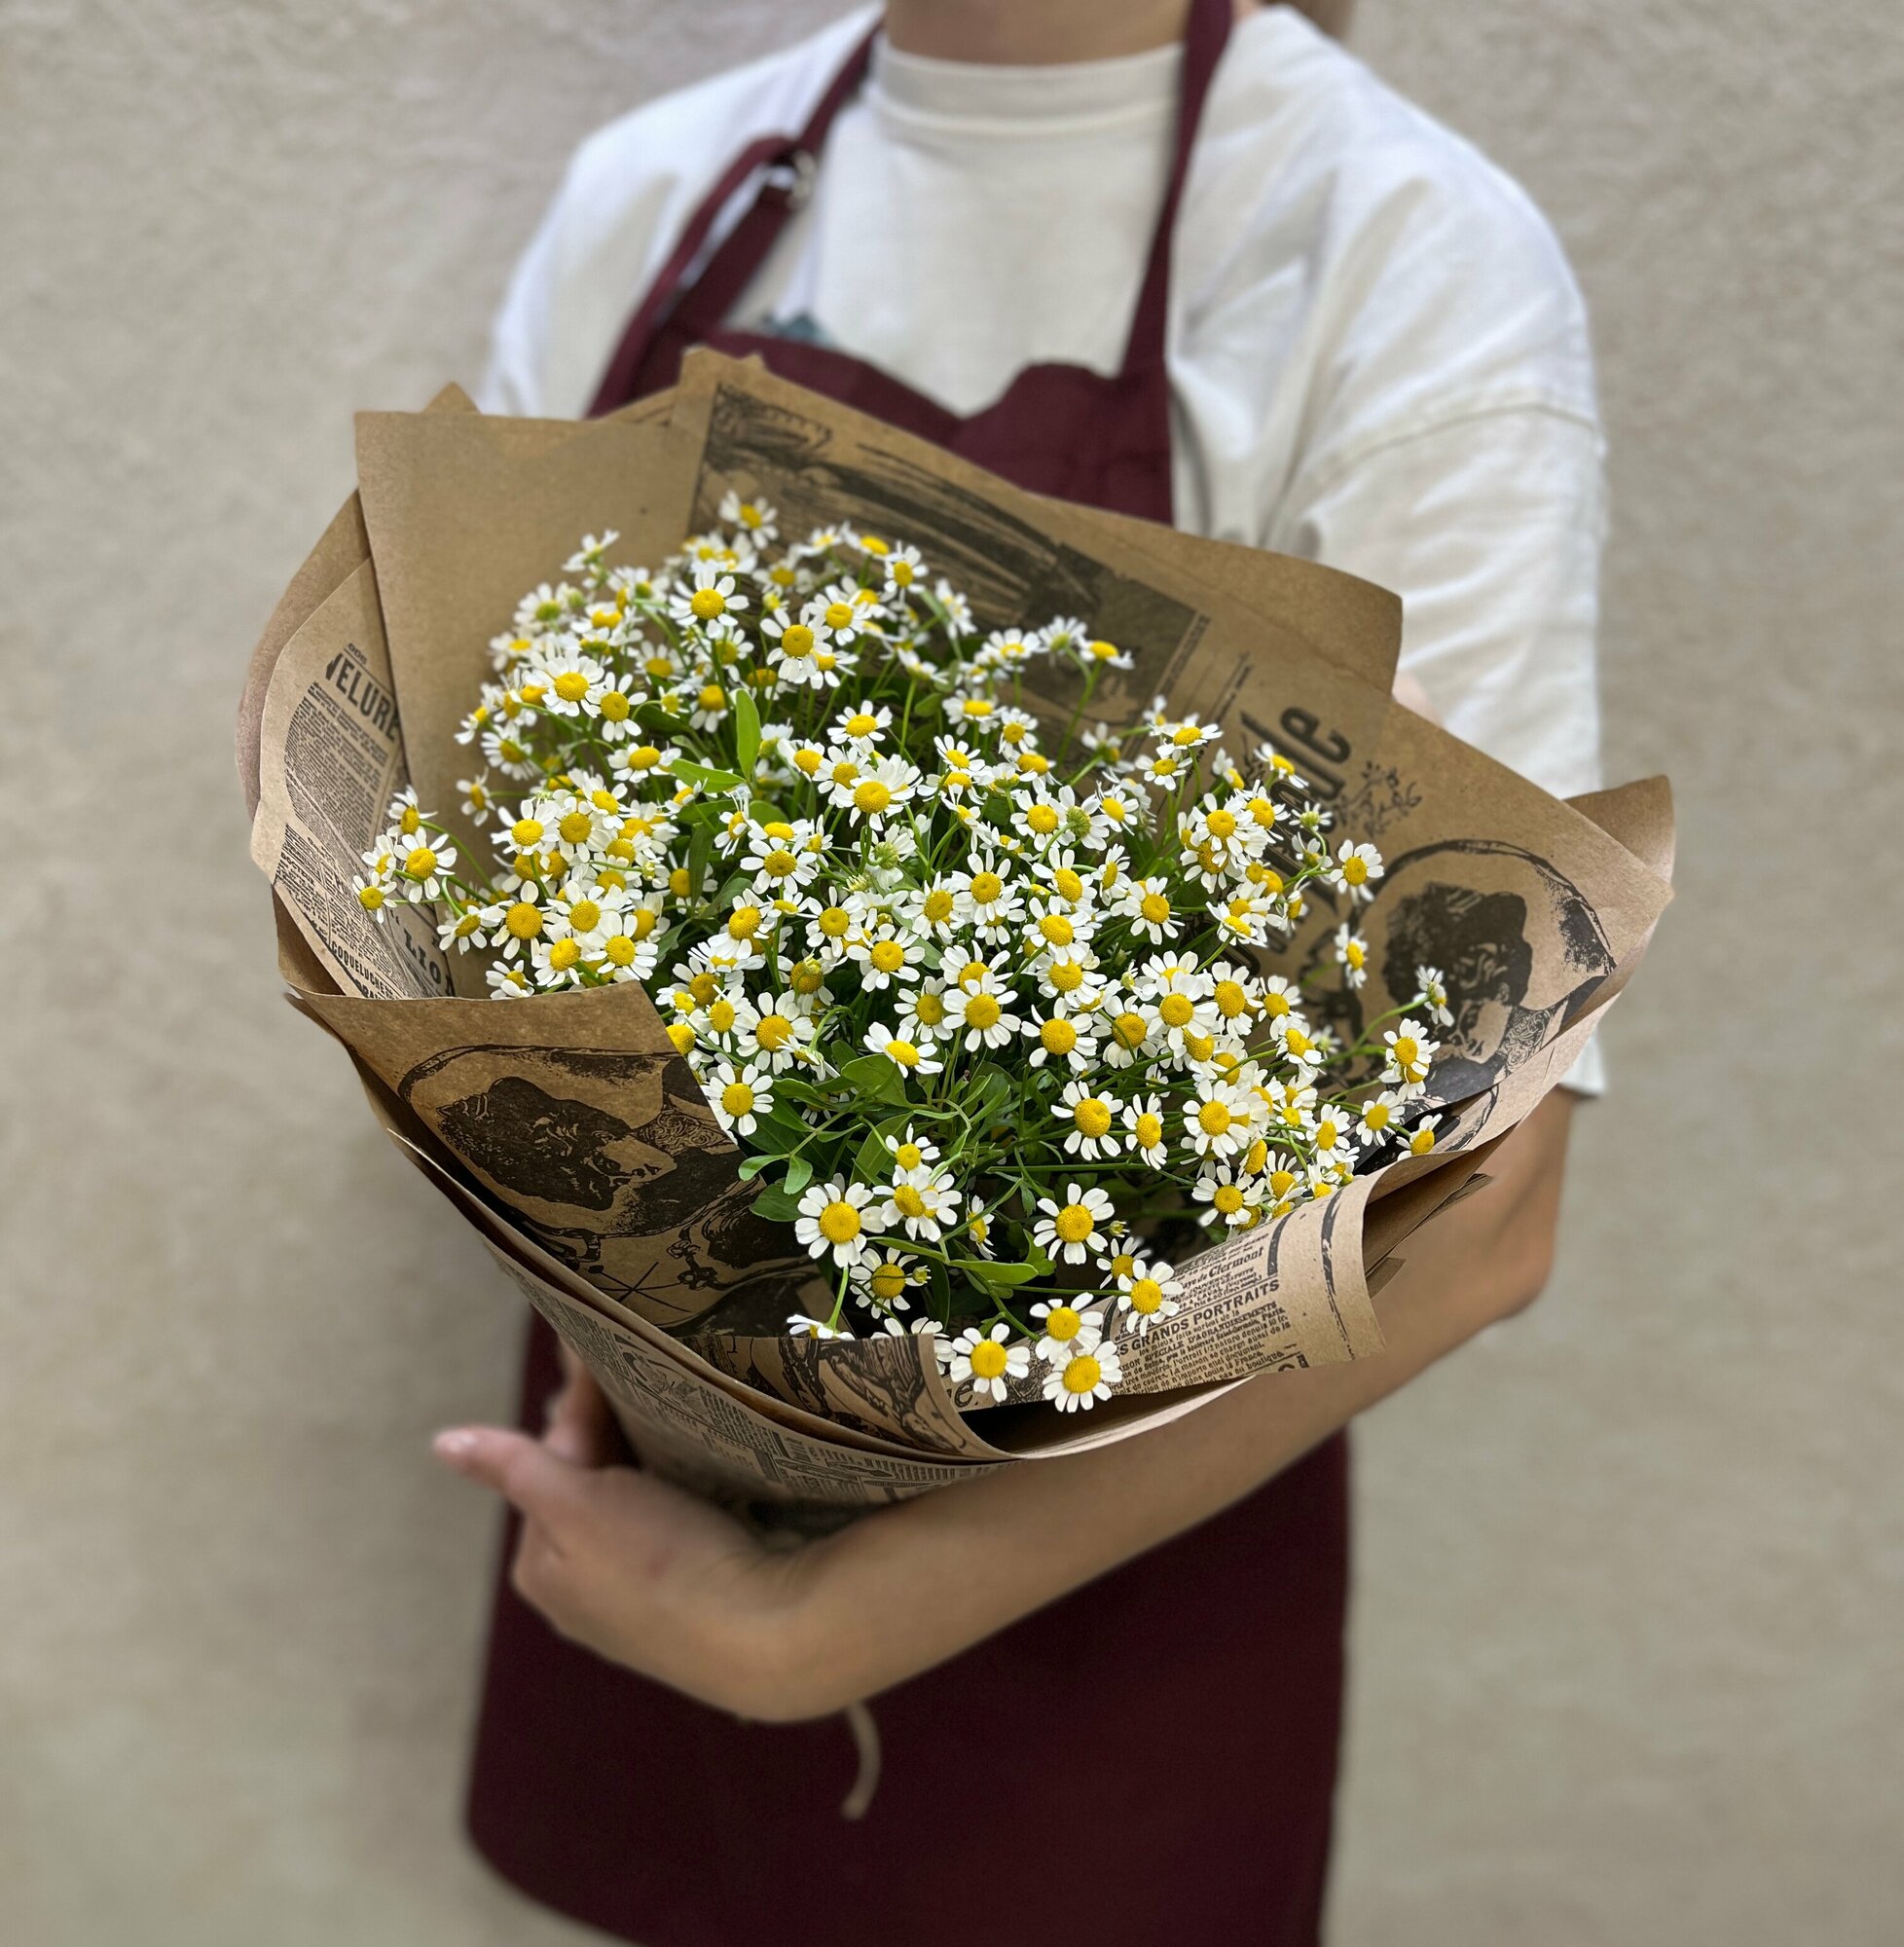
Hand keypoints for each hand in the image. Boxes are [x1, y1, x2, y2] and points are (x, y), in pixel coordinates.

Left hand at [433, 1349, 819, 1719]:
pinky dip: (677, 1489)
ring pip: (632, 1503)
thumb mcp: (578, 1504)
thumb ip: (516, 1467)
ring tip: (675, 1401)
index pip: (551, 1461)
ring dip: (646, 1456)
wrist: (767, 1634)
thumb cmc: (660, 1562)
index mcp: (541, 1566)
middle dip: (610, 1428)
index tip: (612, 1354)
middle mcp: (581, 1590)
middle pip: (588, 1483)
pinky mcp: (692, 1599)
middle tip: (650, 1370)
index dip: (583, 1405)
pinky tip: (702, 1464)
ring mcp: (638, 1599)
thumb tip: (442, 1443)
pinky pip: (671, 1526)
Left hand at [438, 1093, 1573, 1719]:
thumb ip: (1463, 1192)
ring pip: (762, 1577)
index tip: (507, 1453)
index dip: (635, 1586)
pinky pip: (800, 1504)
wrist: (1443, 1215)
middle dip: (600, 1545)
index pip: (808, 1640)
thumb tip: (1464, 1100)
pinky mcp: (981, 1440)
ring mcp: (996, 1493)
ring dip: (643, 1495)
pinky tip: (666, 1337)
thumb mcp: (1483, 1202)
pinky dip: (703, 1451)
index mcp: (1081, 1492)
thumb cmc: (1438, 1192)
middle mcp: (1025, 1523)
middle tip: (521, 1404)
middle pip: (747, 1639)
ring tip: (578, 1365)